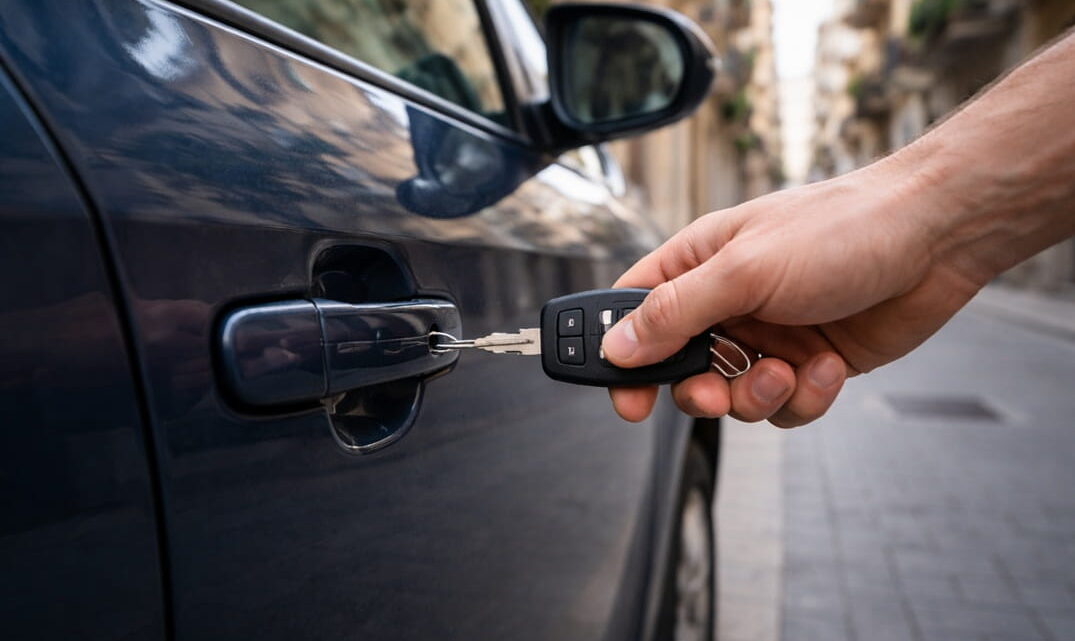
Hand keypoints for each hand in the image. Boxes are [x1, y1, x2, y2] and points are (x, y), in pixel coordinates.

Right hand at [600, 160, 985, 426]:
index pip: (634, 313)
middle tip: (713, 393)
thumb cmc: (841, 228)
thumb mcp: (744, 270)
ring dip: (756, 396)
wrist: (936, 238)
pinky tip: (827, 367)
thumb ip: (676, 311)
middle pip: (679, 368)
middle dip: (696, 391)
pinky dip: (804, 398)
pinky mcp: (809, 363)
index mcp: (698, 264)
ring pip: (731, 396)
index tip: (624, 398)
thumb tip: (620, 347)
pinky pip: (785, 406)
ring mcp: (769, 335)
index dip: (620, 356)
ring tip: (786, 372)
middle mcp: (728, 302)